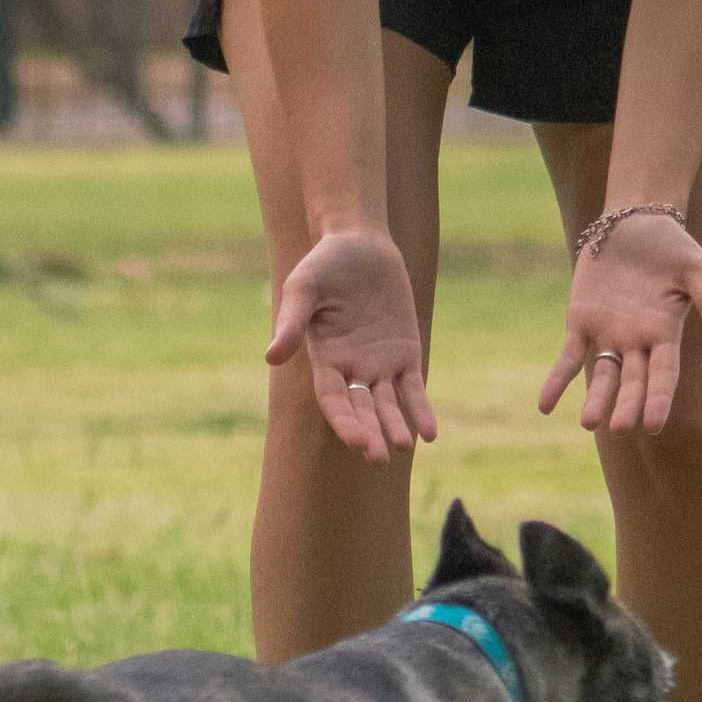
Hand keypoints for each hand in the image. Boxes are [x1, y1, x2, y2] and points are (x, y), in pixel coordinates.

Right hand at [267, 225, 437, 463]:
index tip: (357, 442)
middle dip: (370, 433)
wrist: (360, 244)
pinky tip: (430, 433)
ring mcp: (380, 364)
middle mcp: (351, 369)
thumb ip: (292, 322)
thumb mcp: (304, 288)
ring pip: (388, 405)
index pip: (334, 399)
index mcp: (325, 360)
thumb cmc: (323, 265)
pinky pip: (413, 388)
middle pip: (361, 409)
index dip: (345, 421)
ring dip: (395, 426)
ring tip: (404, 446)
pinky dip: (421, 410)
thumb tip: (271, 357)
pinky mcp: (405, 353)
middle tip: (378, 457)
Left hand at [538, 208, 701, 436]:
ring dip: (595, 399)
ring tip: (588, 424)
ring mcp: (608, 335)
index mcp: (666, 334)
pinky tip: (544, 406)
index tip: (653, 425)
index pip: (663, 374)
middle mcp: (638, 342)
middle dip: (627, 404)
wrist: (636, 221)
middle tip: (620, 427)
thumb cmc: (673, 247)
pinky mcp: (581, 322)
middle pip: (632, 380)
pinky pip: (569, 357)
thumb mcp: (698, 270)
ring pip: (602, 374)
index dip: (658, 399)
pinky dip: (557, 380)